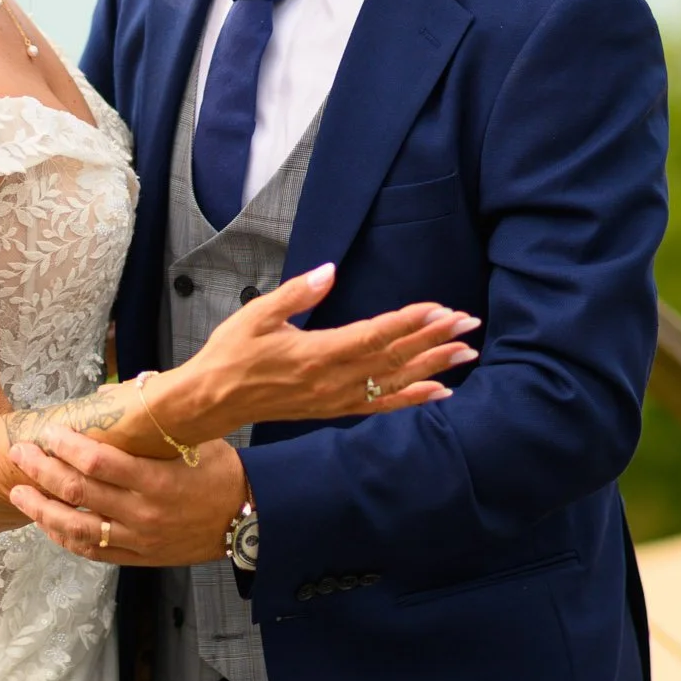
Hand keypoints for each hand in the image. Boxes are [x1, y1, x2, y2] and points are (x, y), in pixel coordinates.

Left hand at [8, 427, 246, 566]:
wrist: (248, 519)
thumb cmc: (219, 472)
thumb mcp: (192, 440)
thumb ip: (149, 419)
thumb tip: (106, 395)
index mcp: (156, 479)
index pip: (98, 462)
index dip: (66, 447)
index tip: (47, 433)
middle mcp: (143, 512)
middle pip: (79, 492)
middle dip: (43, 472)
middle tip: (20, 454)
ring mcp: (139, 538)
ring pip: (77, 528)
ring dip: (42, 510)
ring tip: (18, 493)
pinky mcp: (139, 556)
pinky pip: (92, 550)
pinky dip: (65, 537)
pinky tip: (47, 523)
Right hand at [167, 264, 478, 441]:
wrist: (212, 401)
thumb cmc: (231, 353)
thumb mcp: (256, 314)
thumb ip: (296, 293)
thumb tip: (328, 270)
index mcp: (315, 354)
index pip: (374, 335)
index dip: (411, 322)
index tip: (441, 309)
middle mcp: (331, 380)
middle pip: (393, 357)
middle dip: (434, 340)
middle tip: (469, 323)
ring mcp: (335, 398)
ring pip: (394, 382)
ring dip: (433, 366)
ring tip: (466, 353)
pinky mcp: (333, 409)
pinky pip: (380, 405)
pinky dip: (412, 398)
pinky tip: (438, 391)